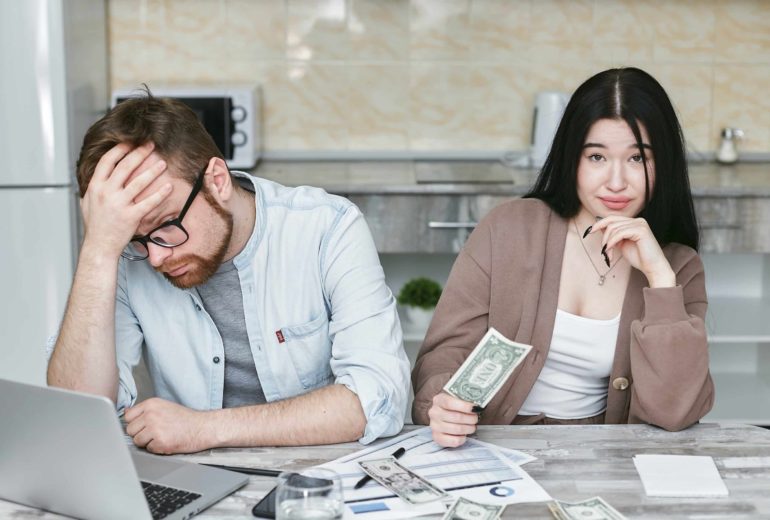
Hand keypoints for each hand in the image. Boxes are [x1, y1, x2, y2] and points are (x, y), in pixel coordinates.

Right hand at [80, 142, 171, 258]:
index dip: (120, 149)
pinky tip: (169, 186)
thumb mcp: (87, 202)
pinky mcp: (131, 216)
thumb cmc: (95, 225)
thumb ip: (93, 187)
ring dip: (152, 170)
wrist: (99, 246)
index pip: (107, 161)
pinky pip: (149, 202)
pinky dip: (160, 194)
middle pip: (125, 167)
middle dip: (139, 153)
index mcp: (95, 187)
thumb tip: (97, 174)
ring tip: (162, 162)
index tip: (131, 142)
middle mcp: (106, 193)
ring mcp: (119, 204)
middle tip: (151, 145)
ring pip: (138, 182)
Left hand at [124, 398, 214, 453]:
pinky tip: (167, 441)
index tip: (143, 425)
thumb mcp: (164, 406)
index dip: (135, 423)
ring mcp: (155, 429)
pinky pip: (149, 449)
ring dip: (148, 442)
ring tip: (162, 436)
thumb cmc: (186, 418)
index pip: (128, 416)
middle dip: (140, 434)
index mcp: (151, 404)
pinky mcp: (160, 442)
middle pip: (130, 430)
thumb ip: (145, 410)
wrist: (203, 427)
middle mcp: (151, 415)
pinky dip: (157, 448)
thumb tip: (126, 413)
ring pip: (137, 441)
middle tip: (155, 432)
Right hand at [427, 392, 478, 447]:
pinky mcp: (437, 438)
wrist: (445, 418)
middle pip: (456, 417)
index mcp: (438, 400)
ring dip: (469, 428)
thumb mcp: (458, 399)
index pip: (449, 403)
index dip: (464, 406)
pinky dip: (462, 439)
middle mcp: (434, 412)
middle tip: (476, 418)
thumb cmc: (454, 408)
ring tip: (472, 426)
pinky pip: (454, 441)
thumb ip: (466, 400)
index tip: (475, 408)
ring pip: (457, 429)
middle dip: (470, 418)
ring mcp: (434, 426)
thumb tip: (477, 406)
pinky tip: (464, 435)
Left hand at [591, 216, 675, 287]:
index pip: (612, 218)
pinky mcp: (641, 230)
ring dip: (607, 243)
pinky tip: (610, 251)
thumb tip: (599, 227)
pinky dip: (611, 243)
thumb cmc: (638, 257)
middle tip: (602, 250)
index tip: (589, 232)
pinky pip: (619, 234)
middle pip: (611, 222)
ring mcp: (640, 224)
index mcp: (633, 222)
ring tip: (608, 255)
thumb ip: (613, 235)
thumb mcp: (621, 244)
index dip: (599, 224)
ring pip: (614, 229)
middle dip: (603, 236)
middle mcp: (638, 220)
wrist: (652, 267)